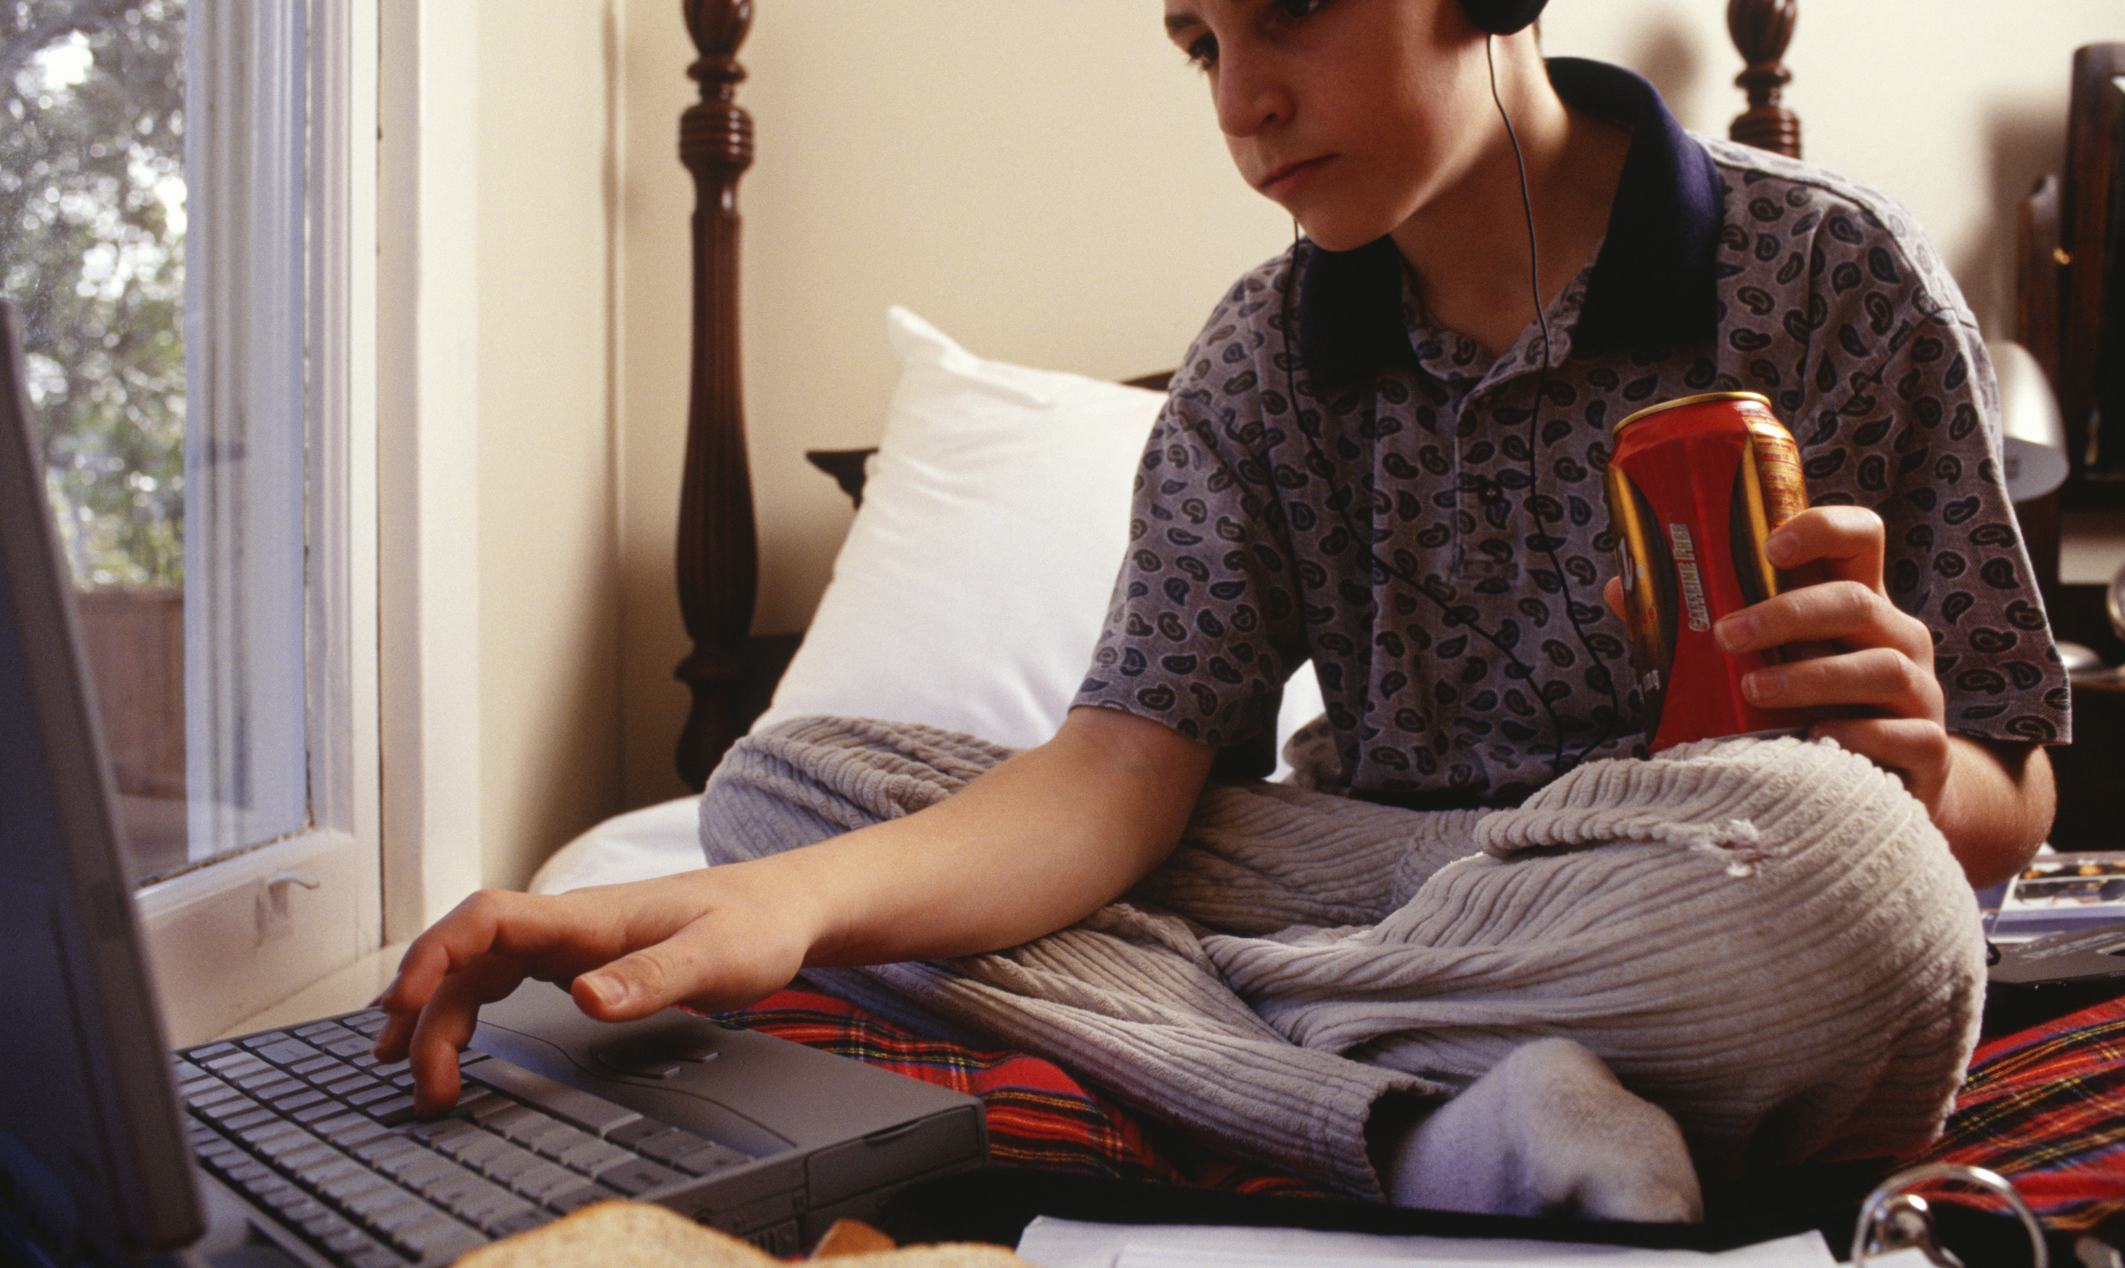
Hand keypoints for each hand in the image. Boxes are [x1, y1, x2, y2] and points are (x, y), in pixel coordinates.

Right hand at [371, 865, 811, 1114]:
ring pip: (480, 968)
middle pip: (470, 953)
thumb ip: (653, 977)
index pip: (488, 919)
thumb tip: (587, 996)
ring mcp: (571, 941)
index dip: (436, 953)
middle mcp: (570, 924)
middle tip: (411, 1073)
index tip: (403, 1001)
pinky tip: (453, 1038)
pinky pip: (504, 978)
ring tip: (415, 1071)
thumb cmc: (755, 923)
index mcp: (591, 916)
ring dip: (440, 1013)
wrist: (786, 907)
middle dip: (426, 1006)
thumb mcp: (716, 957)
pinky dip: (469, 1008)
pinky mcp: (580, 960)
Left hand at [1708, 505, 1951, 812]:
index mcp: (1856, 604)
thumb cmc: (1805, 711)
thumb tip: (1619, 590)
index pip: (1859, 538)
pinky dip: (1859, 737)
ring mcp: (1919, 695)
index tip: (1770, 545)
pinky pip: (1909, 736)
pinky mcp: (1929, 752)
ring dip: (1811, 676)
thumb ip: (1698, 630)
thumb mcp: (1764, 663)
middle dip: (1787, 613)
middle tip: (1725, 634)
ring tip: (1753, 691)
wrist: (1879, 791)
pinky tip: (1813, 741)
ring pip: (1882, 668)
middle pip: (1857, 602)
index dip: (1823, 528)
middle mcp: (1896, 639)